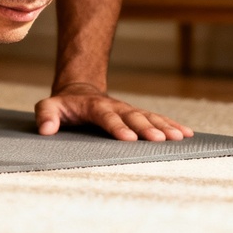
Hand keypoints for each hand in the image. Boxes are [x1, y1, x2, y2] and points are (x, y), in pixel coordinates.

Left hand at [35, 83, 193, 141]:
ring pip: (149, 117)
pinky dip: (172, 125)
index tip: (129, 138)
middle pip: (133, 116)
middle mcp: (115, 107)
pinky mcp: (137, 115)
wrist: (80, 92)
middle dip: (147, 128)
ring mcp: (128, 110)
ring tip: (180, 137)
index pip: (107, 116)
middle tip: (161, 140)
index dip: (117, 127)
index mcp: (94, 106)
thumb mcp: (49, 106)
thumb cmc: (64, 105)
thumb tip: (45, 129)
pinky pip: (157, 119)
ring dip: (165, 126)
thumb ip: (46, 115)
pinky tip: (187, 134)